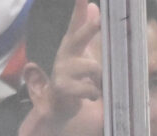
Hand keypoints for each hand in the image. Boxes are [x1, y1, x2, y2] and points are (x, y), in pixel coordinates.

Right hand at [17, 2, 102, 135]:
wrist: (57, 106)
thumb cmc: (74, 79)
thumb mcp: (82, 55)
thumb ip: (87, 33)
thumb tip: (94, 6)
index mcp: (71, 46)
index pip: (75, 24)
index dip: (78, 10)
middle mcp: (64, 54)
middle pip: (79, 38)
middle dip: (89, 28)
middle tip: (99, 19)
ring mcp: (61, 70)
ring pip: (92, 67)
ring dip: (99, 77)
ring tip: (95, 84)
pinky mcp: (63, 87)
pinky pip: (89, 88)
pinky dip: (94, 93)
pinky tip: (89, 96)